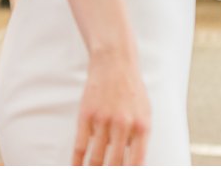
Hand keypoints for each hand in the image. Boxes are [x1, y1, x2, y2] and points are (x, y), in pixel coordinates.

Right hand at [73, 50, 149, 165]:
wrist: (115, 62)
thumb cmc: (132, 90)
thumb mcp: (145, 112)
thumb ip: (139, 137)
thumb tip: (130, 161)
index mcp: (141, 127)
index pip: (136, 163)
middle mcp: (123, 126)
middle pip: (114, 165)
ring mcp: (104, 121)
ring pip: (95, 159)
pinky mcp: (86, 116)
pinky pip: (80, 146)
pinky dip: (77, 162)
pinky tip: (76, 168)